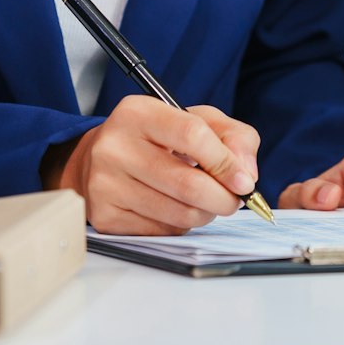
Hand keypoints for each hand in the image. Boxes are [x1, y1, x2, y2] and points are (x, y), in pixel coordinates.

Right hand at [46, 96, 260, 234]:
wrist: (97, 159)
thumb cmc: (156, 137)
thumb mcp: (195, 119)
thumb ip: (233, 137)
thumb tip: (246, 175)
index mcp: (138, 113)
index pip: (192, 135)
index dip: (225, 162)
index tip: (245, 182)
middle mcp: (115, 147)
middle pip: (187, 184)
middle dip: (223, 199)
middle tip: (233, 200)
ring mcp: (105, 184)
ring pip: (178, 214)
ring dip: (205, 214)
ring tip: (205, 202)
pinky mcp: (104, 216)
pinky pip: (162, 231)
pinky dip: (180, 226)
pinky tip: (174, 209)